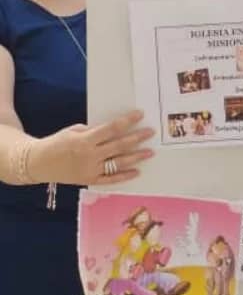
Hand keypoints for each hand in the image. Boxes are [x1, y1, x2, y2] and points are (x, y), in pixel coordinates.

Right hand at [28, 110, 153, 185]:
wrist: (38, 163)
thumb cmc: (57, 143)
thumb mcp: (74, 131)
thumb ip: (94, 131)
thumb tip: (115, 130)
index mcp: (85, 140)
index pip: (111, 129)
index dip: (127, 121)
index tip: (140, 114)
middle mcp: (89, 155)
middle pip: (118, 145)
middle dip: (136, 138)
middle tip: (150, 132)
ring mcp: (90, 169)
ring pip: (118, 163)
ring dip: (135, 157)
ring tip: (149, 152)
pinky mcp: (89, 180)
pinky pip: (110, 180)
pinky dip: (124, 176)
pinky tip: (137, 171)